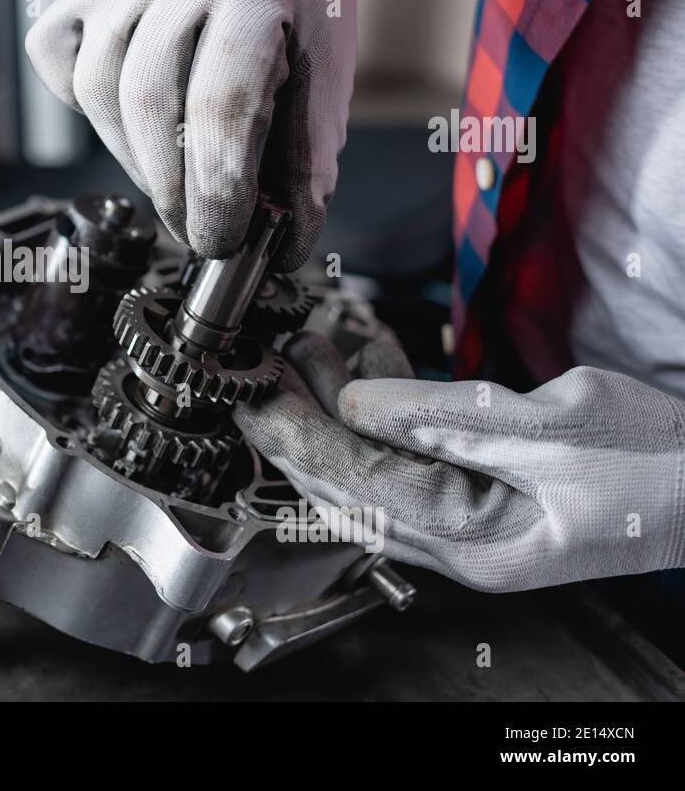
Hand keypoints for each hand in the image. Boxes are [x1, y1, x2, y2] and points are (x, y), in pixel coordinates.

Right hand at [24, 0, 372, 263]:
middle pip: (149, 100)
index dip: (217, 186)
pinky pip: (62, 64)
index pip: (221, 100)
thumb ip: (306, 158)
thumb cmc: (300, 5)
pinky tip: (129, 125)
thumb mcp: (327, 71)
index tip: (221, 239)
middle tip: (196, 231)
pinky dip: (88, 111)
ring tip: (172, 180)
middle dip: (171, 187)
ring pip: (100, 89)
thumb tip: (278, 246)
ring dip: (132, 158)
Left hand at [235, 333, 684, 591]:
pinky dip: (387, 414)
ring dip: (337, 411)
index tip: (253, 394)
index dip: (296, 435)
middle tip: (262, 369)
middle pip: (349, 482)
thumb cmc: (661, 465)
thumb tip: (359, 401)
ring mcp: (470, 523)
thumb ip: (446, 418)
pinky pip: (412, 457)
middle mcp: (460, 543)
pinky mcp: (483, 496)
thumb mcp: (553, 429)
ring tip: (308, 352)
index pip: (354, 485)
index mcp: (473, 541)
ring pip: (374, 466)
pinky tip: (371, 368)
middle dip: (300, 422)